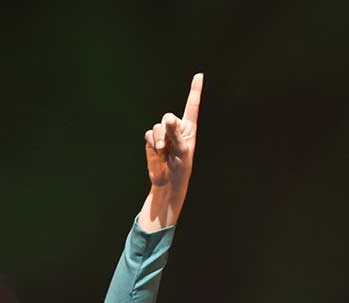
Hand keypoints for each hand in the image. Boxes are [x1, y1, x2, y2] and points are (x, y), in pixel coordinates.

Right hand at [144, 73, 202, 199]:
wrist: (167, 182)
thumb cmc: (182, 168)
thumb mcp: (183, 151)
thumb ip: (176, 134)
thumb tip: (168, 119)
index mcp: (189, 128)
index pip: (192, 106)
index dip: (195, 90)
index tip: (199, 75)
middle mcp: (176, 128)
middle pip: (168, 116)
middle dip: (167, 129)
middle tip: (169, 144)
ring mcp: (163, 134)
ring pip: (157, 126)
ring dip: (159, 139)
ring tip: (164, 152)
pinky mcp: (152, 141)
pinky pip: (149, 134)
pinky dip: (152, 143)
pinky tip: (157, 153)